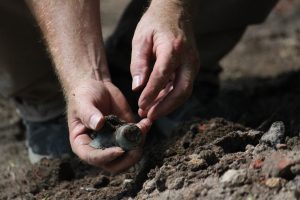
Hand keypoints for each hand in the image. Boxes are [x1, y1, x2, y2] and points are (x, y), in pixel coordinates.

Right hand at [67, 79, 151, 172]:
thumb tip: (99, 125)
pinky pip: (136, 139)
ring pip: (128, 155)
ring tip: (143, 127)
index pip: (93, 158)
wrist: (97, 86)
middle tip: (137, 146)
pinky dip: (143, 133)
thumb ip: (89, 114)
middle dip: (127, 159)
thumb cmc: (83, 95)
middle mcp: (98, 147)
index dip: (106, 157)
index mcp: (82, 143)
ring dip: (138, 145)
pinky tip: (147, 122)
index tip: (120, 150)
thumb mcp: (83, 102)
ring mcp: (114, 141)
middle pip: (114, 164)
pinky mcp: (126, 133)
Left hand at [130, 1, 199, 119]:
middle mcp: (188, 58)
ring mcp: (193, 64)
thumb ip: (138, 64)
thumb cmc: (155, 24)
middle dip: (165, 107)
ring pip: (184, 92)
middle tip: (149, 116)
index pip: (163, 76)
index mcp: (173, 48)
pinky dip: (170, 97)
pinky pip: (182, 87)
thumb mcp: (141, 39)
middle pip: (182, 90)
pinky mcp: (191, 68)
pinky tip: (157, 102)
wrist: (175, 12)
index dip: (152, 93)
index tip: (141, 105)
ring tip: (150, 112)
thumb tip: (138, 88)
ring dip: (168, 105)